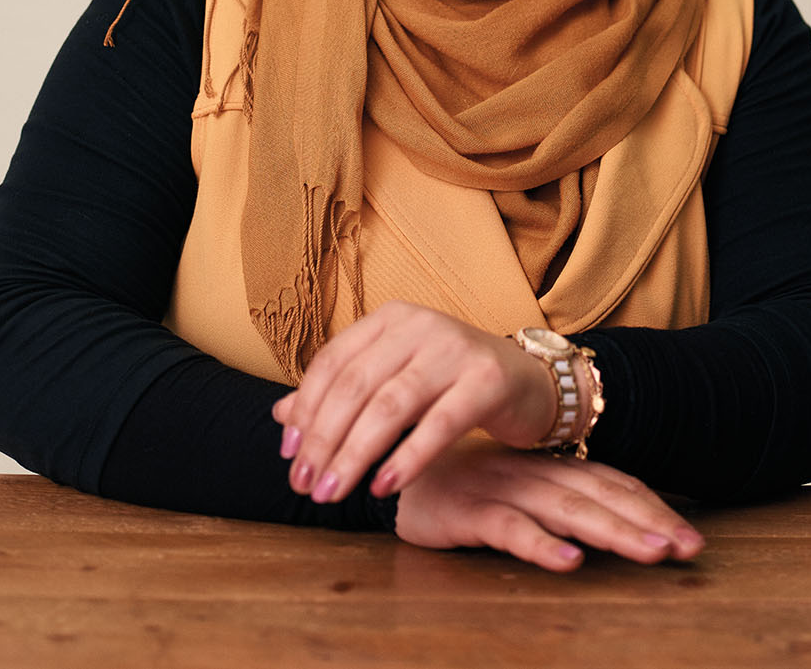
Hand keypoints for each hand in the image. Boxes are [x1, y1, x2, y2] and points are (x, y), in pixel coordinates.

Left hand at [272, 301, 562, 503]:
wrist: (529, 382)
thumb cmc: (452, 382)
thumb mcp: (395, 378)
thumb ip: (344, 392)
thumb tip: (282, 417)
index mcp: (392, 318)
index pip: (334, 361)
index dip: (306, 409)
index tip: (290, 455)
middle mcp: (421, 324)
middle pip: (356, 385)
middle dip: (324, 439)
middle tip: (306, 485)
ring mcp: (456, 348)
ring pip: (391, 405)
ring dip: (355, 454)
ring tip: (333, 492)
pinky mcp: (487, 379)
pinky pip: (439, 423)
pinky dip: (407, 458)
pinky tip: (384, 486)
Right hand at [395, 437, 704, 571]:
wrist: (388, 472)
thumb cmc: (457, 486)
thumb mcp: (513, 492)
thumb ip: (555, 503)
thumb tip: (614, 528)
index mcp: (546, 467)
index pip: (611, 484)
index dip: (652, 508)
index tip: (691, 539)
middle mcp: (530, 472)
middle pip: (599, 496)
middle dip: (648, 522)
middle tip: (690, 549)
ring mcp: (499, 489)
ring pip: (565, 509)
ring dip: (612, 532)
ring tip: (651, 554)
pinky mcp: (465, 510)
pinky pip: (508, 527)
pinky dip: (540, 544)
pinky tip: (568, 561)